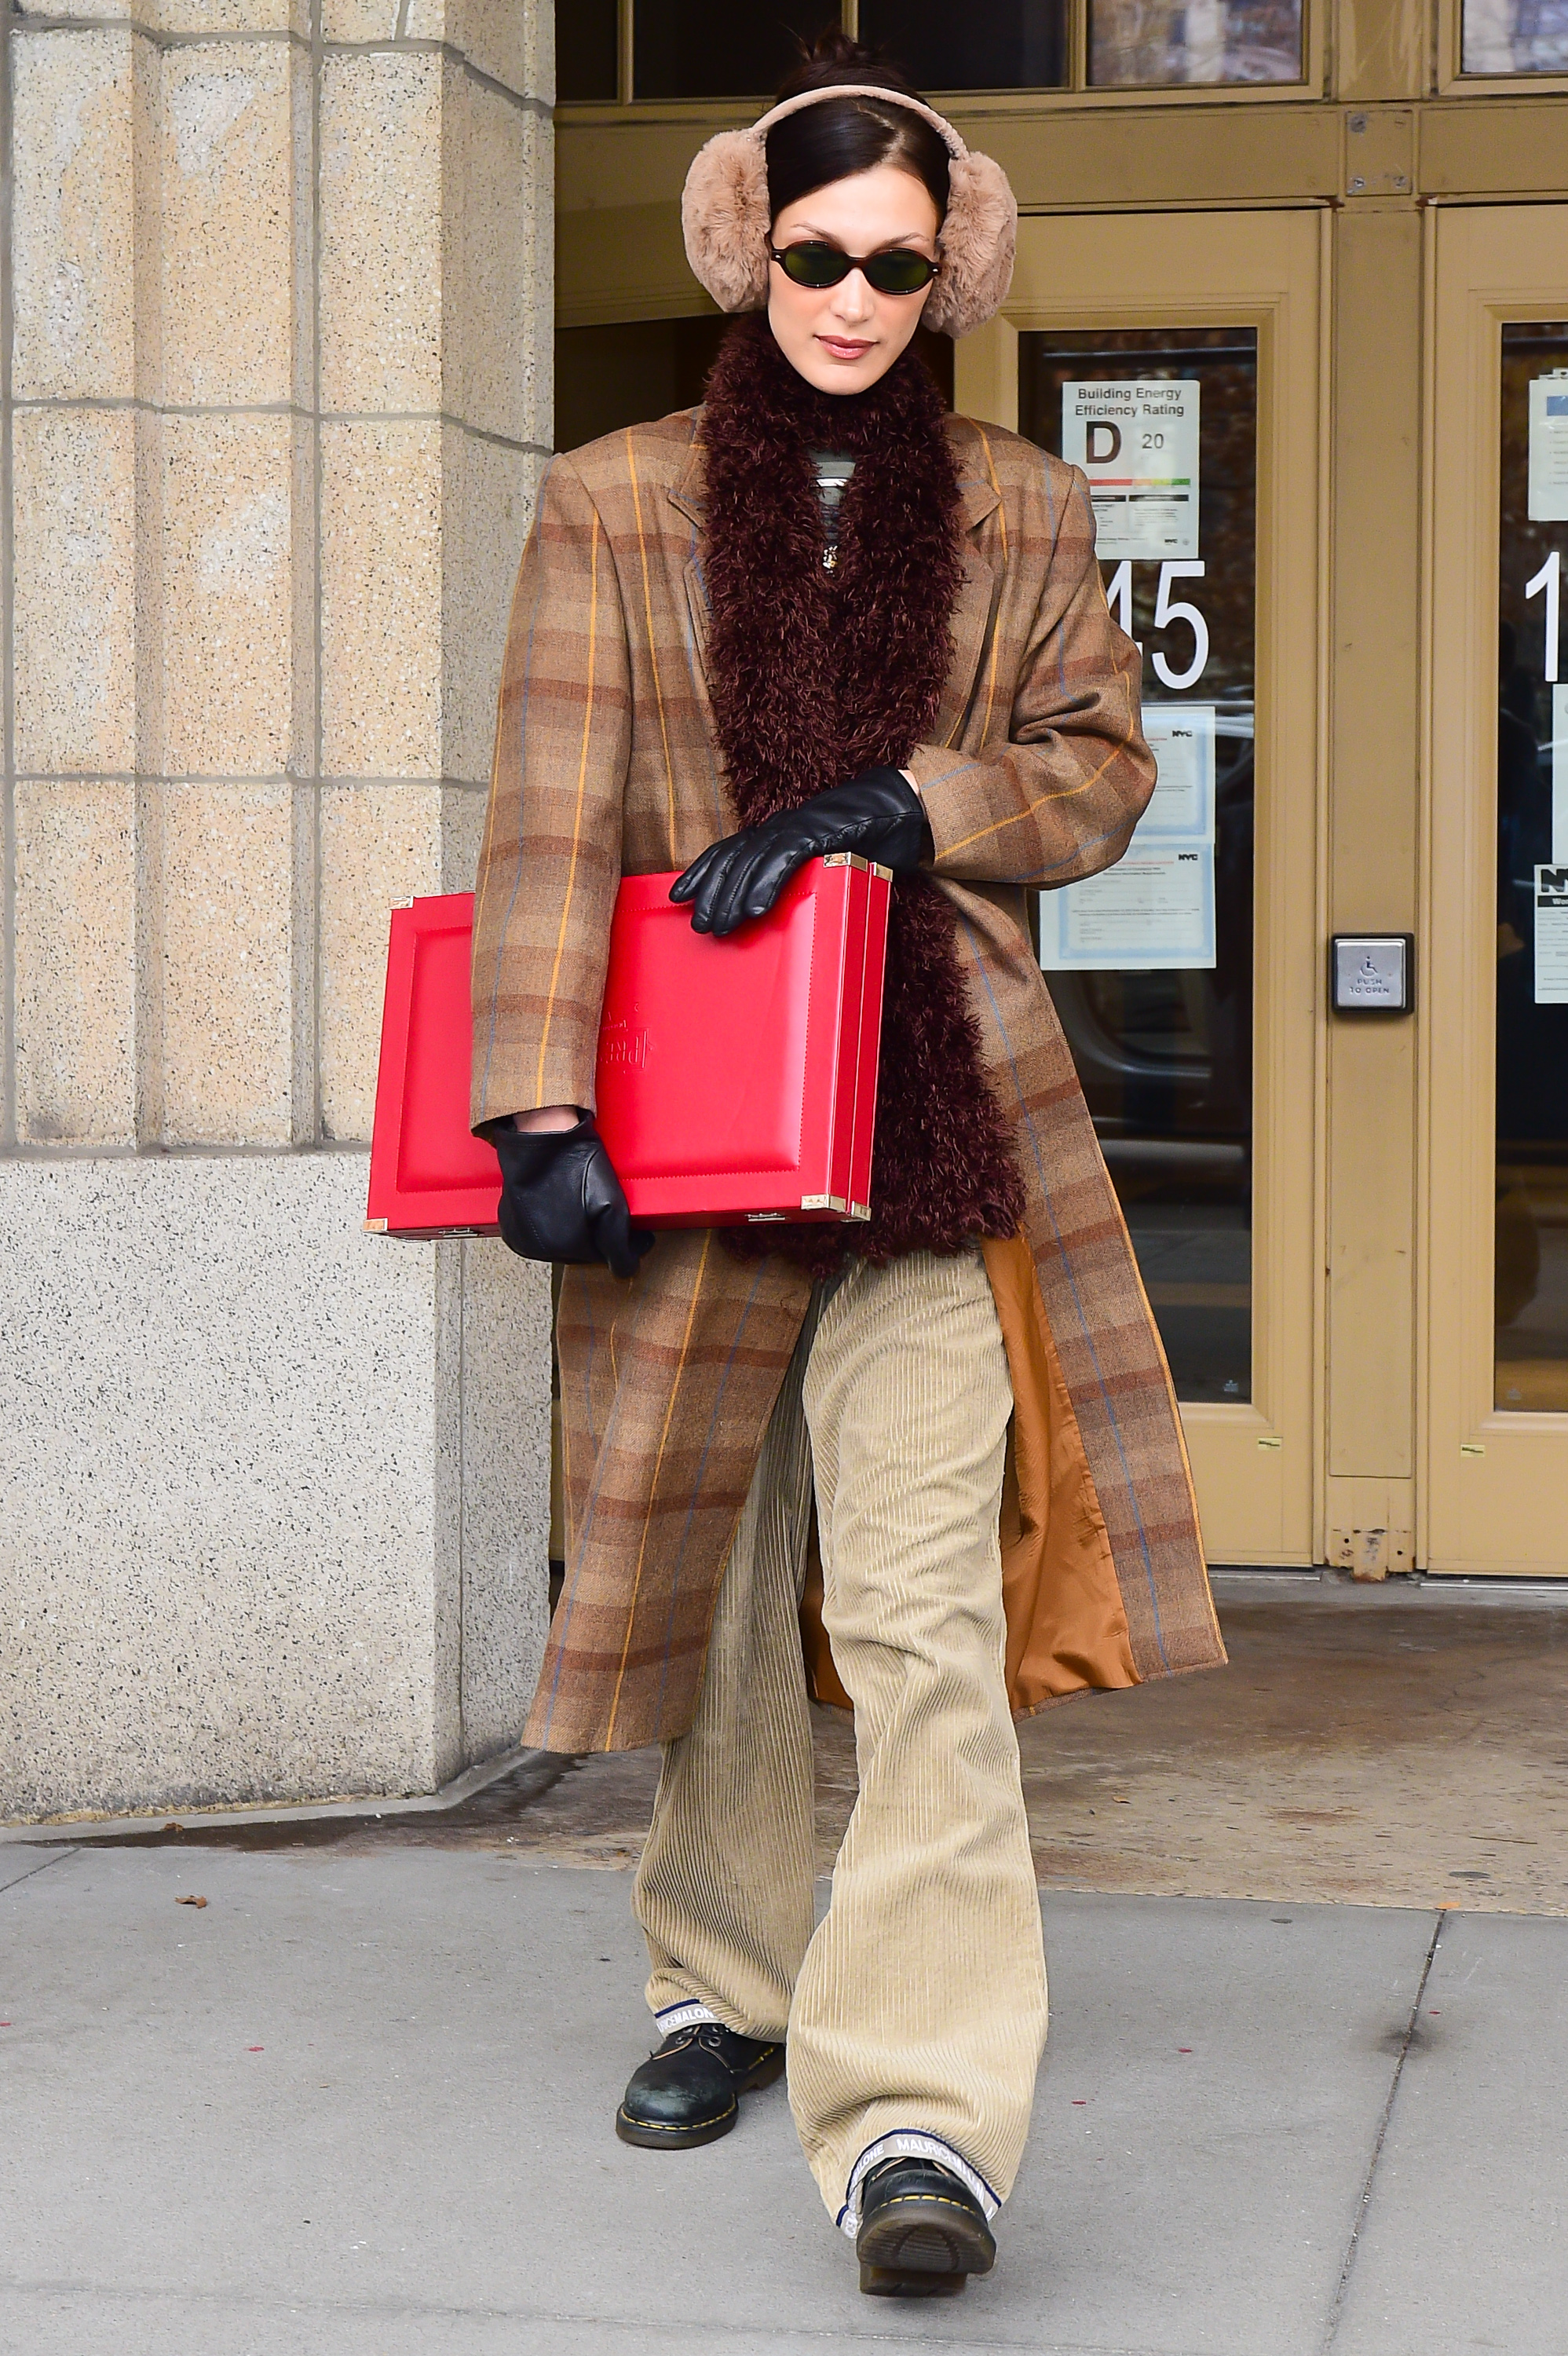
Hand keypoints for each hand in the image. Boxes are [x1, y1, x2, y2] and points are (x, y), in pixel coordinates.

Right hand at [492, 1115, 652, 1277]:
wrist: (541, 1134)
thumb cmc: (576, 1163)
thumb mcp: (612, 1204)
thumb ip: (620, 1245)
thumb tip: (628, 1268)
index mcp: (566, 1246)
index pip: (600, 1257)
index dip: (612, 1239)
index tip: (616, 1219)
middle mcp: (539, 1248)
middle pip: (577, 1253)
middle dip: (590, 1235)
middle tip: (594, 1205)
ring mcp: (521, 1237)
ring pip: (556, 1245)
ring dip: (569, 1231)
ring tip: (573, 1201)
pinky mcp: (510, 1225)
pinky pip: (536, 1235)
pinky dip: (548, 1225)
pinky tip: (554, 1204)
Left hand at [670, 767, 931, 936]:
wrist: (902, 809)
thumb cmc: (865, 841)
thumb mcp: (823, 863)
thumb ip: (799, 879)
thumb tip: (775, 912)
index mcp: (778, 832)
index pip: (729, 849)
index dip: (702, 871)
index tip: (679, 895)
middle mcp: (781, 826)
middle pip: (733, 858)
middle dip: (712, 892)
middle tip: (701, 925)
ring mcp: (798, 828)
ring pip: (752, 861)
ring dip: (733, 895)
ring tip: (721, 925)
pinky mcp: (819, 833)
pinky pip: (784, 860)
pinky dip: (767, 884)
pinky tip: (756, 910)